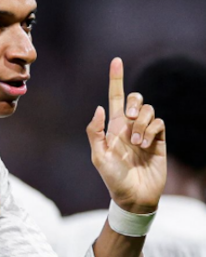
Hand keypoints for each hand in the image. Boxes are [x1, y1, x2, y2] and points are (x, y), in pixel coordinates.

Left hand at [87, 57, 165, 213]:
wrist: (134, 196)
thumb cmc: (113, 179)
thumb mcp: (98, 157)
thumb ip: (96, 132)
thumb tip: (100, 108)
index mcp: (112, 128)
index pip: (115, 98)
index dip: (116, 80)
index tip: (116, 61)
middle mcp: (129, 127)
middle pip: (136, 99)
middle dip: (135, 102)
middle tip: (130, 117)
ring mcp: (146, 133)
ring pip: (149, 110)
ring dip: (143, 123)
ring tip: (136, 143)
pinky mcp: (159, 140)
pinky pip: (159, 123)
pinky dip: (152, 130)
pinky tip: (145, 145)